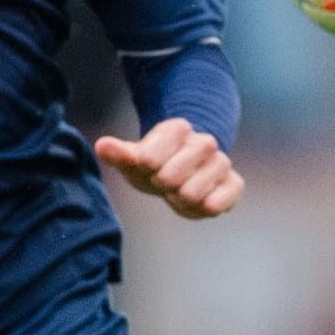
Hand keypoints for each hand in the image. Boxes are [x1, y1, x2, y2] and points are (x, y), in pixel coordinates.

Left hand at [94, 118, 243, 219]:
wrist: (183, 174)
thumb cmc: (154, 166)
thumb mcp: (134, 159)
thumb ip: (119, 153)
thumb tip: (101, 145)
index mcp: (178, 129)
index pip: (152, 155)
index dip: (146, 167)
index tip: (148, 167)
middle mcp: (204, 142)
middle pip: (173, 174)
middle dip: (162, 184)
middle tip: (163, 183)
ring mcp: (221, 163)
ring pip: (196, 189)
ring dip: (180, 198)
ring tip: (179, 193)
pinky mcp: (234, 184)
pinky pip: (225, 198)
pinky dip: (209, 205)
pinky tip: (201, 204)